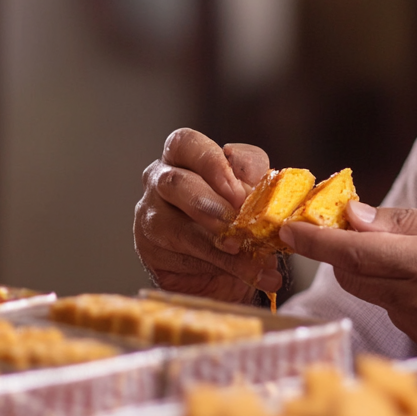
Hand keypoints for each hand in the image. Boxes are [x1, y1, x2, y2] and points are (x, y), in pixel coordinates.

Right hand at [133, 128, 282, 302]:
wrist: (224, 263)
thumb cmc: (235, 215)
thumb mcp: (250, 192)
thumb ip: (253, 182)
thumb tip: (266, 185)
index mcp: (183, 156)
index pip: (186, 143)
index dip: (211, 163)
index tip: (237, 190)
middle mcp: (159, 180)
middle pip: (175, 183)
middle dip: (210, 204)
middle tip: (239, 221)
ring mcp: (149, 215)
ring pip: (175, 227)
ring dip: (216, 241)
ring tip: (247, 251)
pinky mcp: (150, 250)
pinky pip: (183, 258)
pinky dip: (220, 265)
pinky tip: (248, 272)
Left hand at [277, 203, 416, 350]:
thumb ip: (408, 221)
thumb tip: (357, 216)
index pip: (356, 254)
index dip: (316, 242)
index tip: (288, 229)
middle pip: (352, 277)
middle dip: (339, 253)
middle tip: (346, 228)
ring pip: (369, 295)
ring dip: (365, 271)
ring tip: (392, 250)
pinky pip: (390, 310)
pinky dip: (389, 290)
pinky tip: (416, 278)